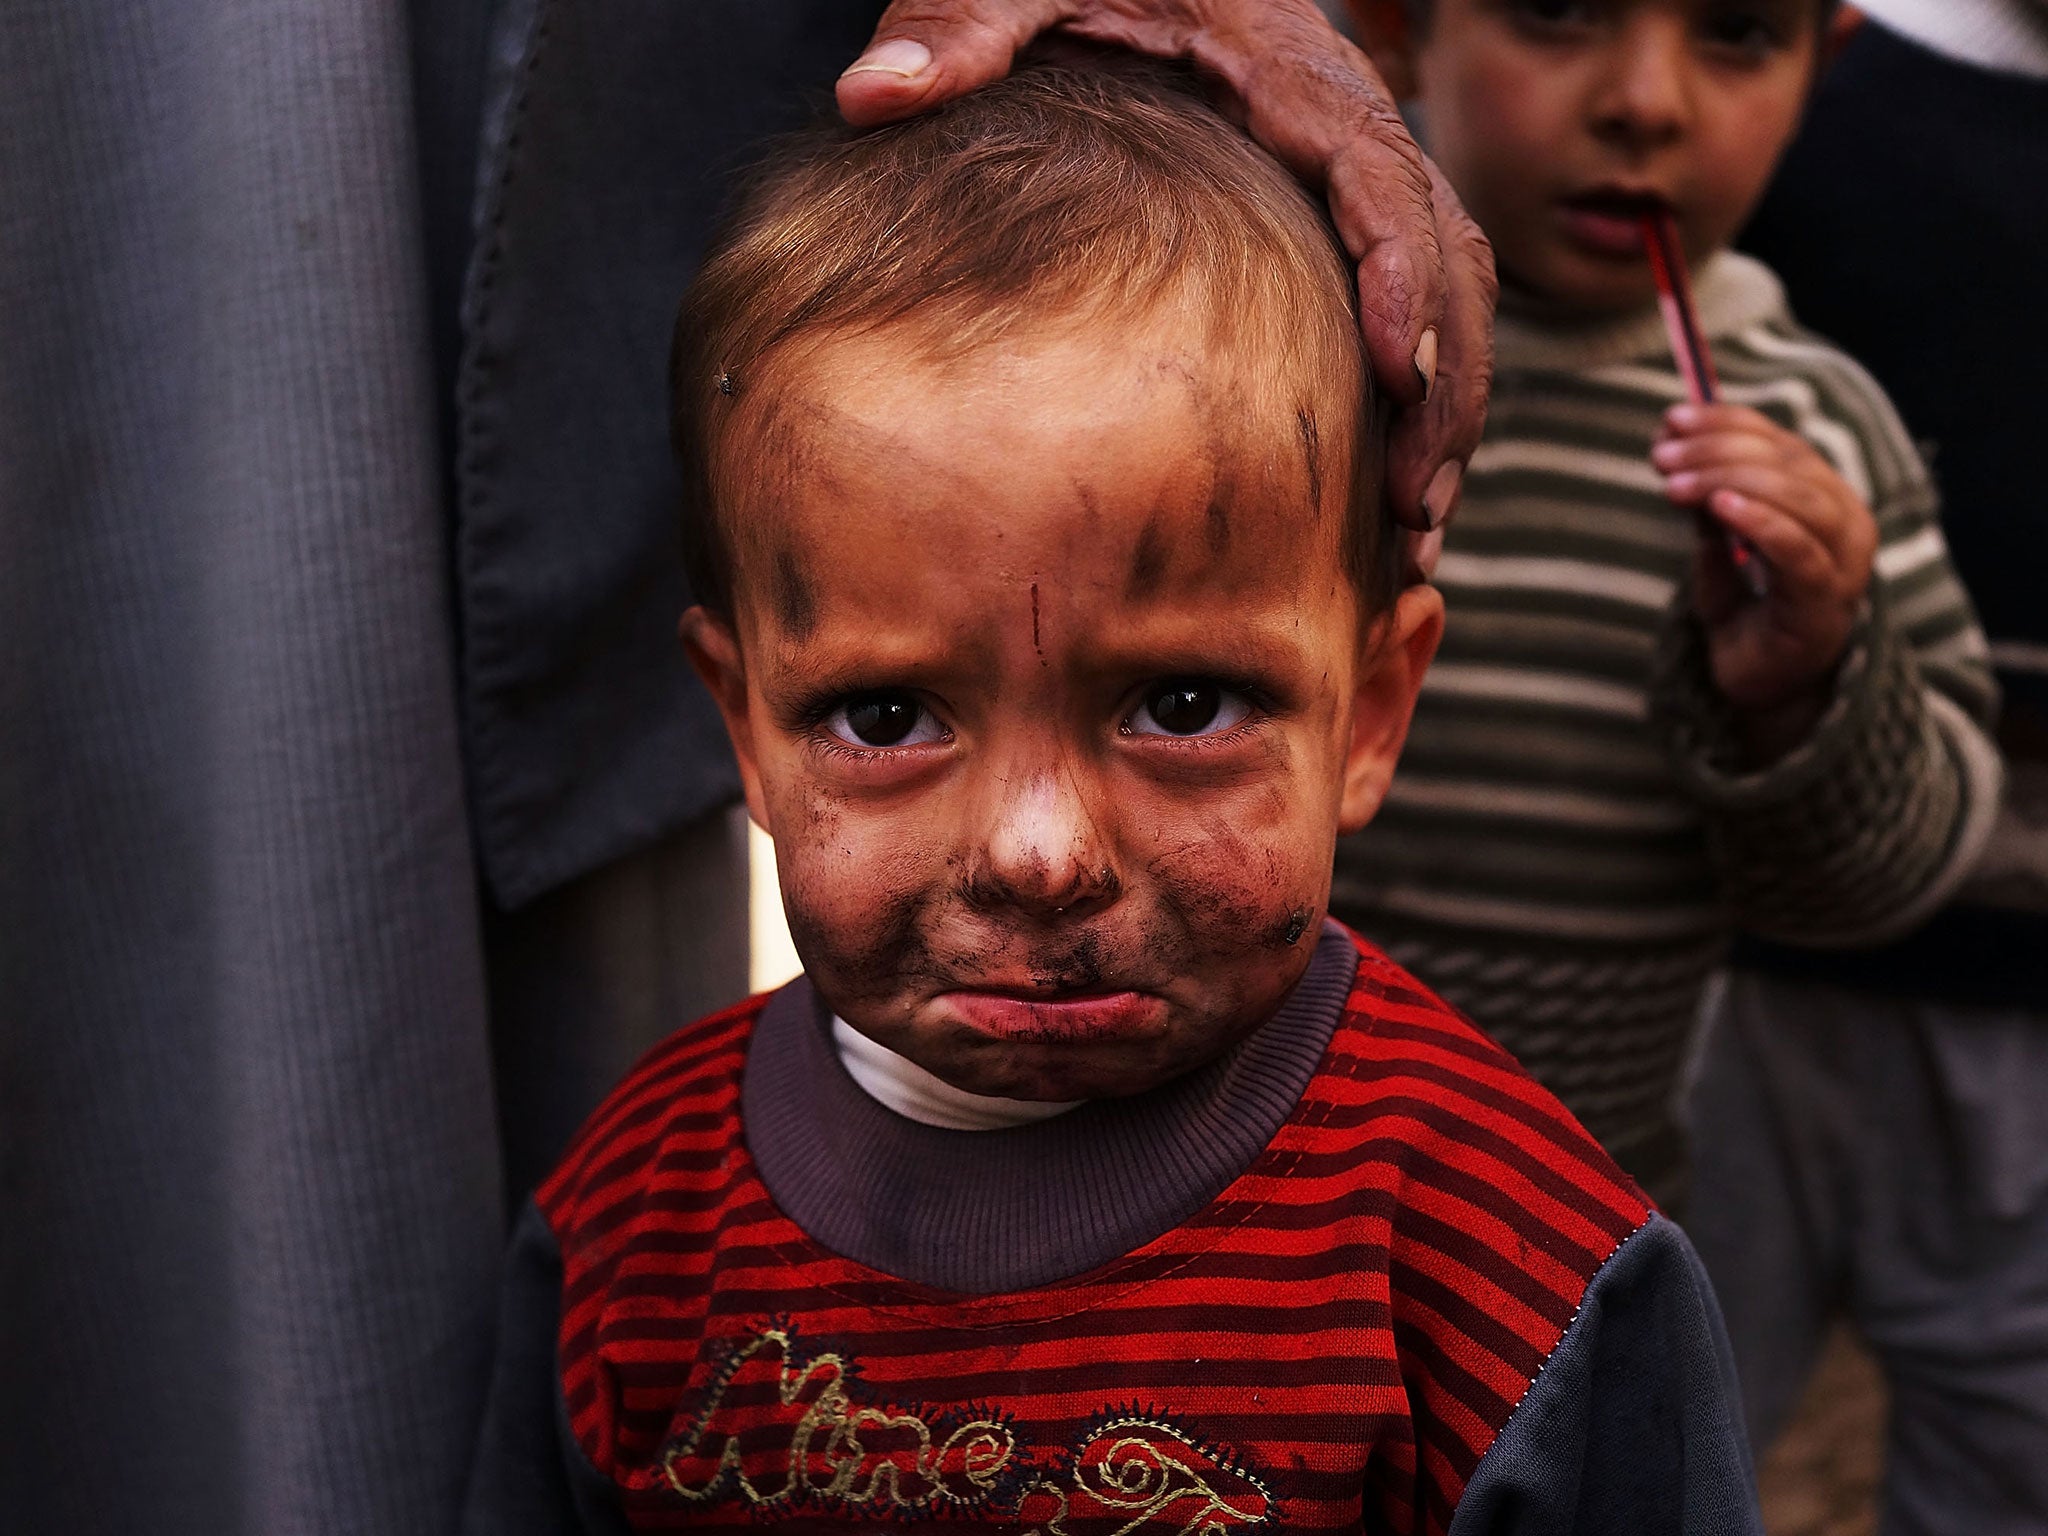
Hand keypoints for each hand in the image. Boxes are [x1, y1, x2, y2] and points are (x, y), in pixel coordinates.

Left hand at [837, 0, 1495, 572]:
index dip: (1405, 278)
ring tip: (1414, 539)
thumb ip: (959, 23)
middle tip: (1414, 514)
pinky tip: (1385, 492)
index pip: (1380, 182)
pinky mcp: (1329, 218)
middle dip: (1445, 389)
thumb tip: (869, 97)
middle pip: (1446, 263)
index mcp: (1296, 79)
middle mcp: (1346, 132)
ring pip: (1446, 297)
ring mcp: (1346, 180)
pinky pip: (1404, 305)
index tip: (1394, 374)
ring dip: (1443, 414)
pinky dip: (1413, 399)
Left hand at [1653, 403, 1877, 750]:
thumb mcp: (1715, 544)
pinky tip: (1721, 507)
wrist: (1761, 684)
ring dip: (1732, 480)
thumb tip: (1672, 443)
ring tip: (1676, 485)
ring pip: (1799, 497)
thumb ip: (1704, 498)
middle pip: (1789, 463)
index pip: (1779, 441)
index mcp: (1822, 495)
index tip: (1671, 419)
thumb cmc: (1743, 611)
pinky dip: (1762, 522)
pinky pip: (1800, 550)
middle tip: (1663, 456)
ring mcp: (1842, 560)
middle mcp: (1843, 519)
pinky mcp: (1825, 599)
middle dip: (1719, 450)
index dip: (1727, 422)